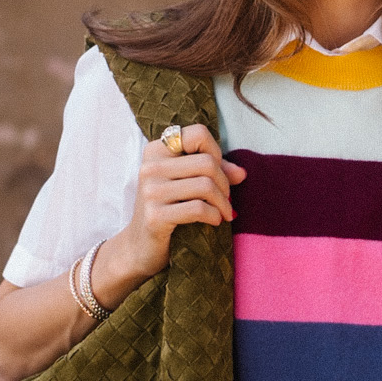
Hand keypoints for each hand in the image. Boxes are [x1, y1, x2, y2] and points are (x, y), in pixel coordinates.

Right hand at [93, 125, 245, 302]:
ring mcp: (151, 191)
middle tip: (226, 199)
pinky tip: (214, 221)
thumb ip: (213, 173)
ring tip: (224, 212)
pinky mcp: (155, 216)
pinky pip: (198, 209)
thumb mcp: (187, 184)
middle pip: (207, 162)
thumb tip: (242, 173)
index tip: (219, 172)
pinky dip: (214, 215)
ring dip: (222, 202)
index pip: (198, 134)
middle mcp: (150, 167)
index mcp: (156, 150)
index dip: (217, 151)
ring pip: (206, 186)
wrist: (139, 246)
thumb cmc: (167, 210)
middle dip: (224, 183)